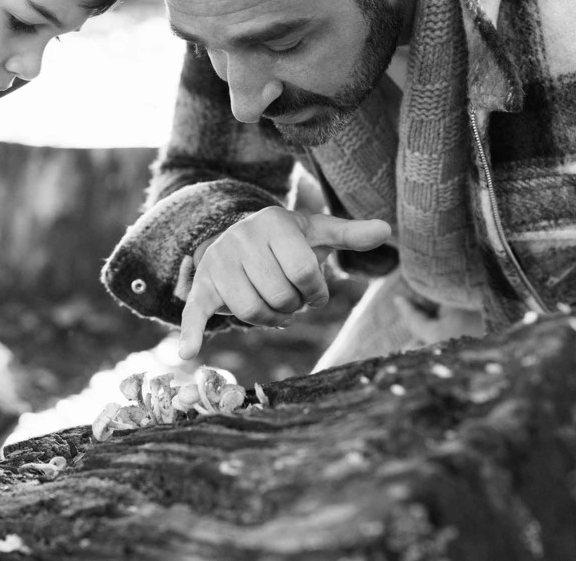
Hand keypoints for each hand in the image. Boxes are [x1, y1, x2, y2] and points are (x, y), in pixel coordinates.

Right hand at [176, 207, 390, 359]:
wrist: (235, 235)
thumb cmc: (286, 240)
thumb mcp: (315, 233)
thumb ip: (349, 234)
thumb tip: (387, 229)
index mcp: (274, 223)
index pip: (304, 272)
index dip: (315, 292)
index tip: (313, 291)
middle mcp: (242, 238)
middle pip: (280, 296)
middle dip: (291, 305)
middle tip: (288, 296)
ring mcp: (219, 263)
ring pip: (252, 312)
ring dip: (269, 319)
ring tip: (272, 307)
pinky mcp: (202, 286)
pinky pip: (196, 312)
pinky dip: (192, 334)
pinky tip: (189, 353)